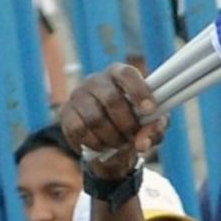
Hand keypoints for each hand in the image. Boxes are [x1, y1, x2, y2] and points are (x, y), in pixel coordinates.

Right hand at [59, 63, 166, 178]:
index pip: (127, 74)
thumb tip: (143, 143)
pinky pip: (80, 130)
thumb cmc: (135, 121)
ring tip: (121, 143)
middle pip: (112, 99)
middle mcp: (96, 80)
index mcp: (119, 74)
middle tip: (133, 136)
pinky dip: (96, 143)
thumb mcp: (152, 125)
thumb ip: (154, 130)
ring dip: (112, 137)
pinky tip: (105, 146)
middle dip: (127, 124)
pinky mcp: (66, 113)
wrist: (109, 136)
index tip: (150, 110)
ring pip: (95, 119)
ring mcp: (78, 95)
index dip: (139, 91)